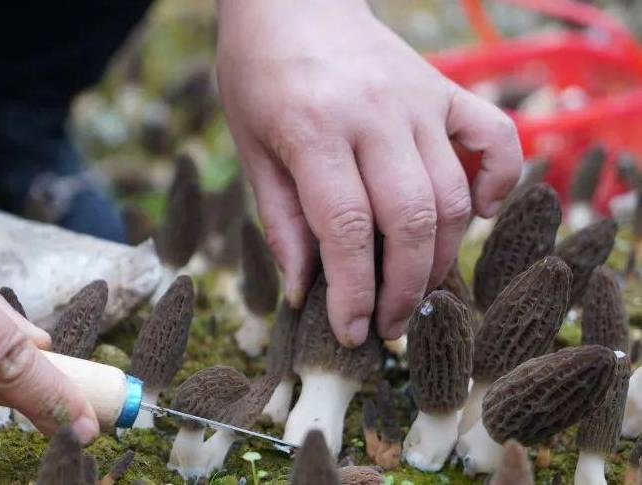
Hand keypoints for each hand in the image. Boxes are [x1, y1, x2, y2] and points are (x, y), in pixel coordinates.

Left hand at [216, 0, 520, 345]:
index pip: (345, 226)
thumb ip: (280, 220)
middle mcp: (373, 113)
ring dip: (441, 255)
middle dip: (402, 288)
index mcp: (313, 128)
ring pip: (452, 193)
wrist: (292, 1)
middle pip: (410, 218)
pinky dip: (498, 181)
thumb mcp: (250, 148)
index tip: (351, 332)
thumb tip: (303, 292)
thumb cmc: (260, 77)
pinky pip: (495, 137)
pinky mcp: (445, 89)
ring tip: (414, 290)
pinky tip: (476, 215)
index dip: (352, 290)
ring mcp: (418, 99)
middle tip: (387, 325)